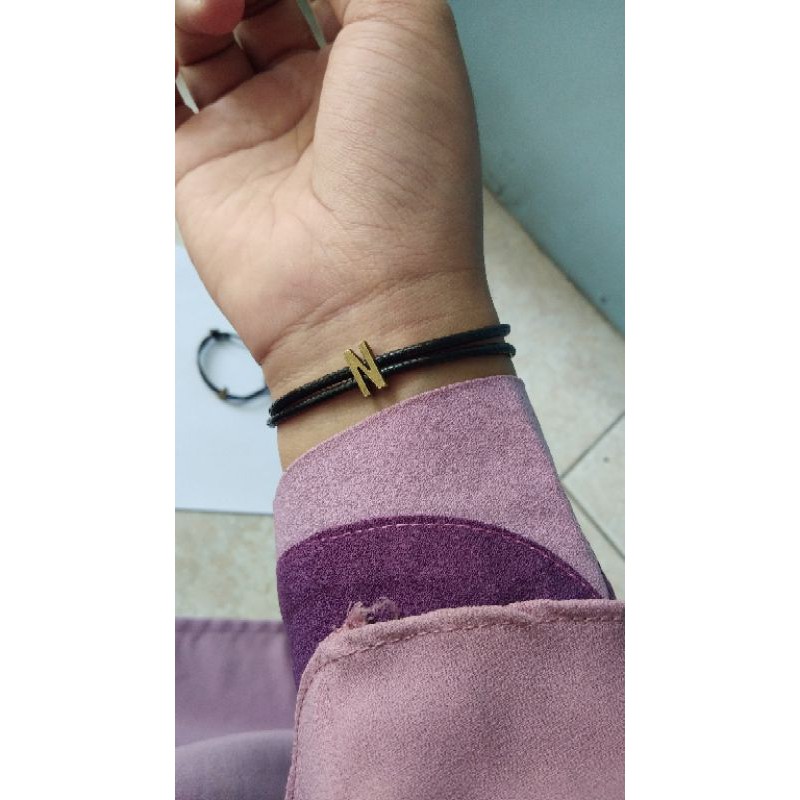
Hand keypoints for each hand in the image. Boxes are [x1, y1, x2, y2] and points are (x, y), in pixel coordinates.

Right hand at [177, 0, 510, 463]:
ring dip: (196, 6)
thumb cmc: (406, 174)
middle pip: (257, 2)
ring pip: (203, 37)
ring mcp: (255, 131)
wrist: (362, 293)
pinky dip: (148, 54)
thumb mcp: (414, 33)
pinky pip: (159, 95)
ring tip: (211, 10)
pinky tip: (165, 38)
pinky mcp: (201, 165)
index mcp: (373, 67)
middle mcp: (313, 98)